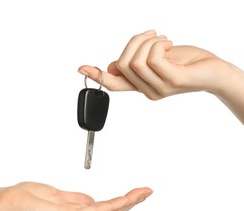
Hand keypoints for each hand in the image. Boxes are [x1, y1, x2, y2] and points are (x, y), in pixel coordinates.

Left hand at [0, 182, 151, 210]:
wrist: (8, 204)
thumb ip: (78, 199)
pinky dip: (113, 205)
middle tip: (147, 192)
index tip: (137, 192)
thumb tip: (93, 200)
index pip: (106, 209)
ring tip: (142, 193)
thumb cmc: (29, 199)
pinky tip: (124, 200)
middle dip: (132, 202)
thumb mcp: (59, 197)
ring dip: (127, 203)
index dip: (124, 201)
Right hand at [78, 30, 243, 122]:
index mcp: (141, 85)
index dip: (97, 75)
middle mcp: (146, 91)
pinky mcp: (171, 81)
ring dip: (148, 42)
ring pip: (135, 61)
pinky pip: (152, 58)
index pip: (114, 84)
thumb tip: (112, 66)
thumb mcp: (154, 60)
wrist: (212, 71)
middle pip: (122, 64)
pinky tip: (169, 45)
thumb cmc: (184, 63)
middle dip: (134, 42)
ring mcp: (158, 89)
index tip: (81, 68)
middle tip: (152, 36)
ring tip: (163, 41)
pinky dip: (158, 44)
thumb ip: (134, 65)